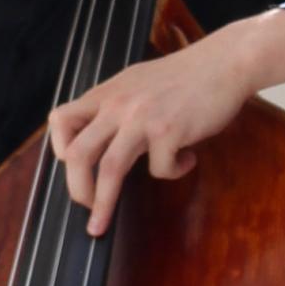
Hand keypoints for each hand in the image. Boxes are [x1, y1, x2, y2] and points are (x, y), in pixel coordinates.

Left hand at [47, 7, 284, 236]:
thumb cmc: (185, 77)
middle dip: (75, 190)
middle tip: (84, 208)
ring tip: (100, 224)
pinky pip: (159, 169)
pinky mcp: (168, 130)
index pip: (61, 119)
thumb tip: (101, 142)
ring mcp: (141, 117)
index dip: (60, 148)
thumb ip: (116, 108)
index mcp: (107, 94)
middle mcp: (118, 105)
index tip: (71, 167)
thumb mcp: (137, 84)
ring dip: (102, 204)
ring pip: (108, 169)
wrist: (225, 61)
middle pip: (77, 153)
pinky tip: (186, 160)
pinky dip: (172, 172)